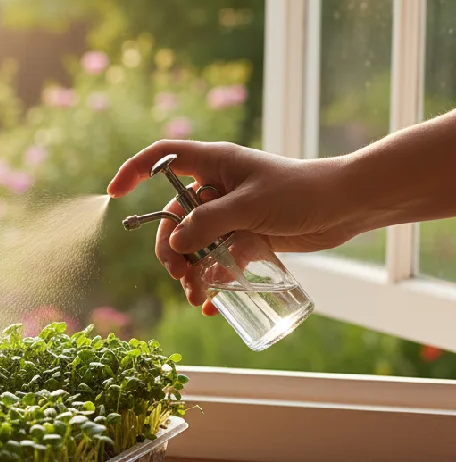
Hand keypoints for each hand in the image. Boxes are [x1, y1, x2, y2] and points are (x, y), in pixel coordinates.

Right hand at [107, 140, 355, 313]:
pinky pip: (217, 258)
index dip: (133, 171)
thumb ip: (208, 223)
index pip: (161, 158)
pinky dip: (213, 279)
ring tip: (199, 297)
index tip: (114, 195)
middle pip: (173, 216)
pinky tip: (214, 302)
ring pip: (194, 243)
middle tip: (179, 274)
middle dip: (170, 248)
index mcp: (212, 163)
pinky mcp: (246, 235)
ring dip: (190, 271)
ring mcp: (230, 213)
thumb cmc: (301, 192)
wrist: (347, 206)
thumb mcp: (250, 206)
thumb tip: (173, 244)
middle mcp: (215, 187)